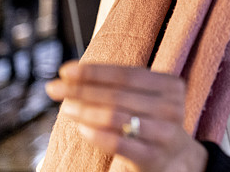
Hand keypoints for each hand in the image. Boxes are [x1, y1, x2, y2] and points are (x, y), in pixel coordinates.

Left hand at [45, 61, 207, 171]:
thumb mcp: (144, 99)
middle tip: (55, 88)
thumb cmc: (151, 122)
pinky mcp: (152, 156)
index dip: (95, 71)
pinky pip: (117, 142)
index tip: (66, 70)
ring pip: (116, 116)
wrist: (174, 159)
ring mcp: (163, 132)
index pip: (126, 74)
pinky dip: (96, 134)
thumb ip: (116, 85)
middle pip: (118, 94)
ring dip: (85, 110)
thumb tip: (70, 74)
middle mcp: (170, 107)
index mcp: (170, 85)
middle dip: (82, 89)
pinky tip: (81, 128)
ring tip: (66, 107)